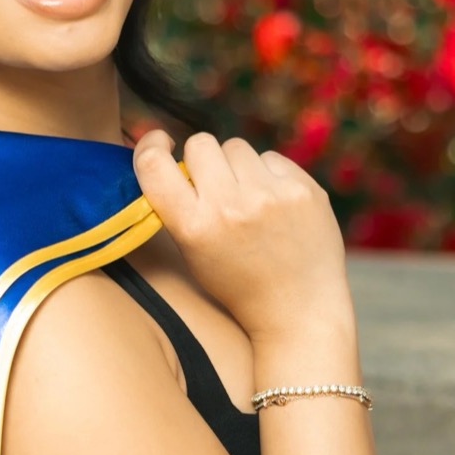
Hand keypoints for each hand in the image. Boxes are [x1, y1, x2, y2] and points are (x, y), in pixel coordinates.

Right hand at [131, 128, 353, 362]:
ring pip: (237, 146)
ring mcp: (270, 194)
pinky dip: (270, 175)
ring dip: (238, 167)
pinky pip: (272, 158)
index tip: (160, 143)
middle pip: (201, 143)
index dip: (151, 144)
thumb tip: (169, 155)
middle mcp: (230, 206)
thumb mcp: (193, 254)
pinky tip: (277, 206)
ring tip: (251, 201)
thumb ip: (179, 207)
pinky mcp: (304, 188)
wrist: (298, 311)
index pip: (153, 163)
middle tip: (216, 187)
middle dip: (204, 161)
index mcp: (194, 227)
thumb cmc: (239, 284)